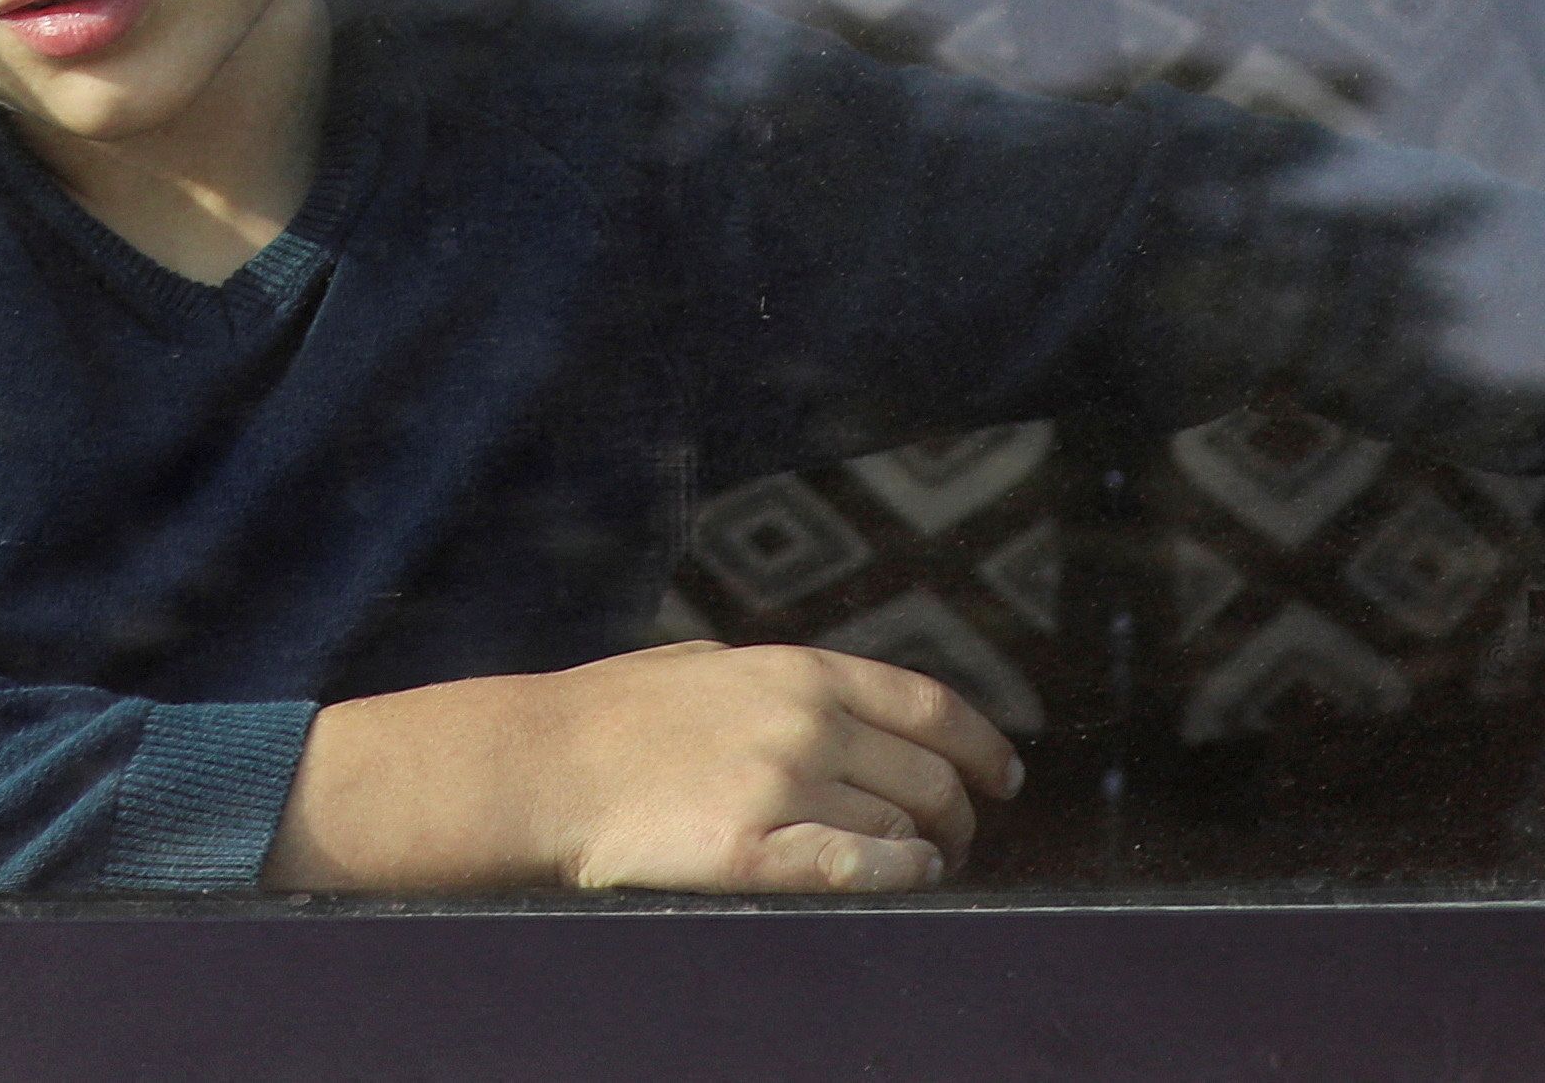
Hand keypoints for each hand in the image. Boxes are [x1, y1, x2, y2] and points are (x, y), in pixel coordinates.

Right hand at [512, 640, 1018, 890]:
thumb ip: (784, 682)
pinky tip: (907, 876)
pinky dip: (901, 874)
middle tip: (956, 839)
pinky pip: (862, 869)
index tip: (1004, 776)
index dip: (984, 746)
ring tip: (918, 865)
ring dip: (926, 851)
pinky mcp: (756, 853)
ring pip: (903, 827)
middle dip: (959, 815)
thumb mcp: (709, 666)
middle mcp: (804, 724)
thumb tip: (850, 707)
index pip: (930, 708)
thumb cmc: (613, 716)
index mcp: (797, 671)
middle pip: (931, 778)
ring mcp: (782, 788)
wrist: (540, 766)